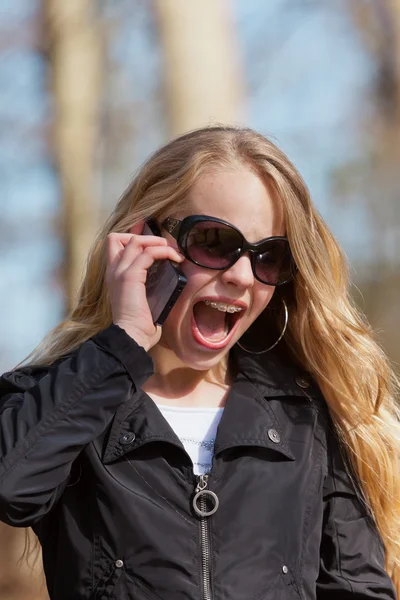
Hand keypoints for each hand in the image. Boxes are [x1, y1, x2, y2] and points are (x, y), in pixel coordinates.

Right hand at [106, 222, 183, 350]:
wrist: (131, 336)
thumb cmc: (140, 325)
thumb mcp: (143, 299)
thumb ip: (148, 285)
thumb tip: (168, 276)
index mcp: (113, 276)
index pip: (114, 245)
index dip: (132, 237)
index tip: (154, 242)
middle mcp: (113, 271)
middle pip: (119, 237)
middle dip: (144, 236)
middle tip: (165, 247)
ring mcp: (120, 272)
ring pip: (135, 241)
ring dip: (157, 242)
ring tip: (173, 251)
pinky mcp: (130, 276)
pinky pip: (148, 253)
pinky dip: (164, 252)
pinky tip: (175, 259)